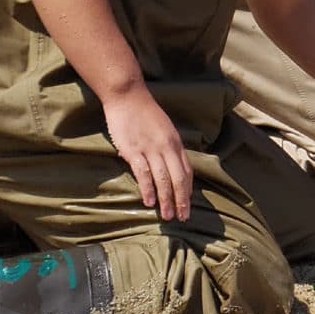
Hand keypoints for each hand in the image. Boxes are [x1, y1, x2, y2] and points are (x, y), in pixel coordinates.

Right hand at [103, 86, 193, 220]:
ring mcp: (151, 149)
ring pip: (164, 180)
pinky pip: (144, 174)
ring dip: (167, 200)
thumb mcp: (164, 129)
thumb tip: (170, 166)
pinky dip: (148, 189)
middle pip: (178, 179)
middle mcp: (167, 147)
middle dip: (181, 201)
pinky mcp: (134, 150)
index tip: (187, 204)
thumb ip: (168, 147)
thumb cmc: (144, 113)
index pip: (186, 171)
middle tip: (183, 218)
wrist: (127, 96)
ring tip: (168, 216)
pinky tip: (150, 202)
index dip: (187, 190)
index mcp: (176, 143)